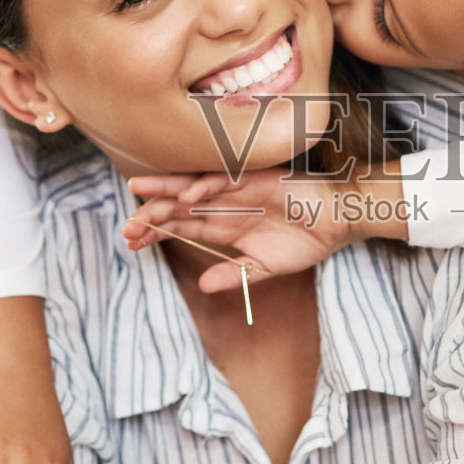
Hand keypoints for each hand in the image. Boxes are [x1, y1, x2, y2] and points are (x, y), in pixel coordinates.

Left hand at [124, 169, 371, 294]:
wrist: (337, 221)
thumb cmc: (305, 241)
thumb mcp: (264, 267)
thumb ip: (235, 275)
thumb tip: (203, 285)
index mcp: (223, 224)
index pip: (180, 226)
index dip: (155, 233)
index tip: (131, 243)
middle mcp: (224, 204)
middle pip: (178, 206)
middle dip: (151, 215)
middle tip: (126, 228)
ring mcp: (237, 189)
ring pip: (193, 188)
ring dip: (166, 193)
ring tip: (139, 199)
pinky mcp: (255, 177)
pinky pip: (225, 177)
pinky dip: (206, 185)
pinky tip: (186, 195)